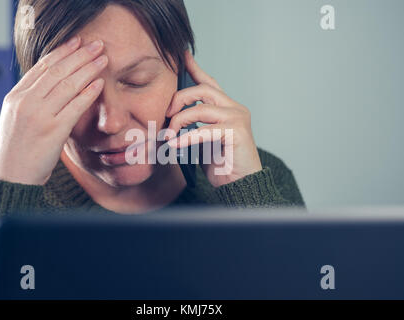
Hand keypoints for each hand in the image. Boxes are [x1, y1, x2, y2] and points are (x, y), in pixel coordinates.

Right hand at [0, 36, 107, 184]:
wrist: (12, 177)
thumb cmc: (19, 149)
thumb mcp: (18, 118)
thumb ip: (32, 99)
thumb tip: (53, 83)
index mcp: (15, 96)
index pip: (42, 66)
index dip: (62, 51)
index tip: (77, 41)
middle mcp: (25, 102)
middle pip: (57, 71)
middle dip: (79, 55)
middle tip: (96, 44)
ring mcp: (39, 116)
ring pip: (67, 85)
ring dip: (88, 69)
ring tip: (103, 59)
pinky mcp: (53, 131)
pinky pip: (75, 107)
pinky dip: (88, 93)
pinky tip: (100, 83)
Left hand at [164, 51, 262, 187]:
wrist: (240, 185)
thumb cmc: (221, 164)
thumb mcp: (202, 140)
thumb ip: (192, 125)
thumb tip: (170, 119)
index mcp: (226, 108)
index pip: (209, 83)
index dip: (195, 68)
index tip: (182, 56)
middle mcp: (235, 108)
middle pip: (203, 90)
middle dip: (179, 99)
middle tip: (166, 115)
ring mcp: (238, 119)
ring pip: (201, 109)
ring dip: (179, 121)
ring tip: (169, 136)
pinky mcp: (237, 133)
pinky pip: (205, 130)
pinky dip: (186, 137)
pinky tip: (175, 145)